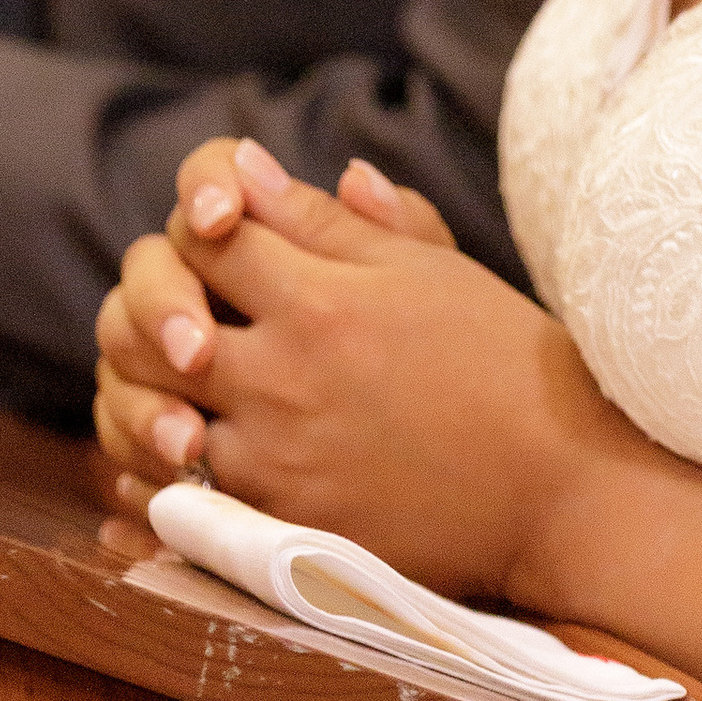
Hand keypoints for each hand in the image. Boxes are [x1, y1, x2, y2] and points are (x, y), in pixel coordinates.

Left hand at [95, 136, 614, 602]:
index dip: (199, 226)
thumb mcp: (427, 268)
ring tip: (174, 382)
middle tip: (180, 310)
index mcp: (319, 301)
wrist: (556, 489)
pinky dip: (159, 472)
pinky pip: (176, 500)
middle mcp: (282, 381)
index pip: (205, 239)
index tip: (219, 236)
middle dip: (151, 307)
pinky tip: (180, 453)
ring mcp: (273, 465)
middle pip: (150, 327)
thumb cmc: (500, 362)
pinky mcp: (277, 535)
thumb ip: (326, 220)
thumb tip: (244, 166)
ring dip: (146, 392)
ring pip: (150, 415)